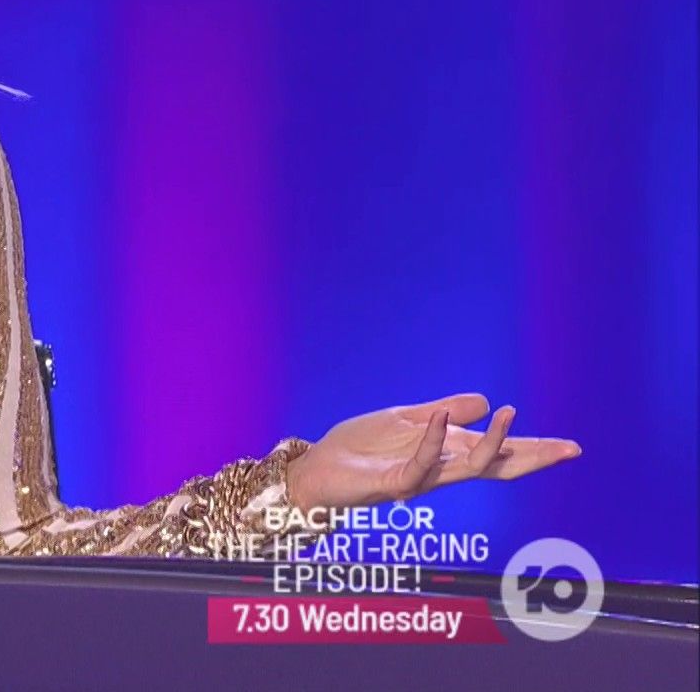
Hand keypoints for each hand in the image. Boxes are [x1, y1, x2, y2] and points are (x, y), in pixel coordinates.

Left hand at [285, 393, 581, 513]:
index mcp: (446, 454)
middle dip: (531, 458)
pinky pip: (420, 467)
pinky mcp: (392, 485)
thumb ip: (444, 412)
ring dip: (492, 443)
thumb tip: (487, 402)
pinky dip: (432, 441)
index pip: (498, 454)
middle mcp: (440, 470)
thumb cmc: (359, 449)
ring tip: (511, 413)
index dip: (531, 449)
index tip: (570, 447)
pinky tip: (440, 418)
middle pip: (496, 467)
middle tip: (568, 449)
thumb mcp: (404, 420)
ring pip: (467, 469)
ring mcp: (419, 479)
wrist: (317, 470)